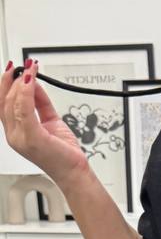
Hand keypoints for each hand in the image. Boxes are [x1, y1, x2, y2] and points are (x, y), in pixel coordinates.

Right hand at [0, 60, 90, 184]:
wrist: (74, 171)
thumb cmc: (63, 151)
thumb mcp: (51, 121)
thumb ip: (41, 103)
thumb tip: (36, 84)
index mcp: (15, 131)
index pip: (2, 104)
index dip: (4, 84)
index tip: (12, 69)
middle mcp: (14, 134)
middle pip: (5, 101)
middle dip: (12, 80)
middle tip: (24, 66)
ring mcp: (21, 138)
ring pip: (14, 103)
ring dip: (22, 83)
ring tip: (31, 70)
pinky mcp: (33, 138)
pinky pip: (25, 110)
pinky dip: (28, 92)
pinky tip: (32, 81)